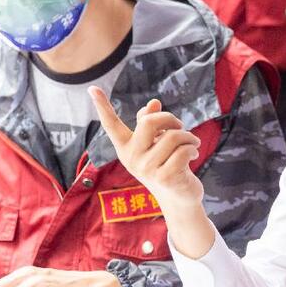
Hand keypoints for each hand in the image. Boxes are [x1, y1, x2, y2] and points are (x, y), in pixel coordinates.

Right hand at [88, 89, 203, 211]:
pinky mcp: (165, 178)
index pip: (111, 125)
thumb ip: (151, 123)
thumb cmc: (166, 165)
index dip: (102, 106)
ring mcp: (147, 169)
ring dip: (188, 136)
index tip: (92, 88)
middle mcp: (132, 158)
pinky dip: (193, 148)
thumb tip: (153, 103)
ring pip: (172, 136)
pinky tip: (193, 154)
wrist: (178, 198)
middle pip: (149, 122)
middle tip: (180, 126)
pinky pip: (183, 151)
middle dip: (170, 119)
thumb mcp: (155, 144)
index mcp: (126, 147)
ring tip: (192, 143)